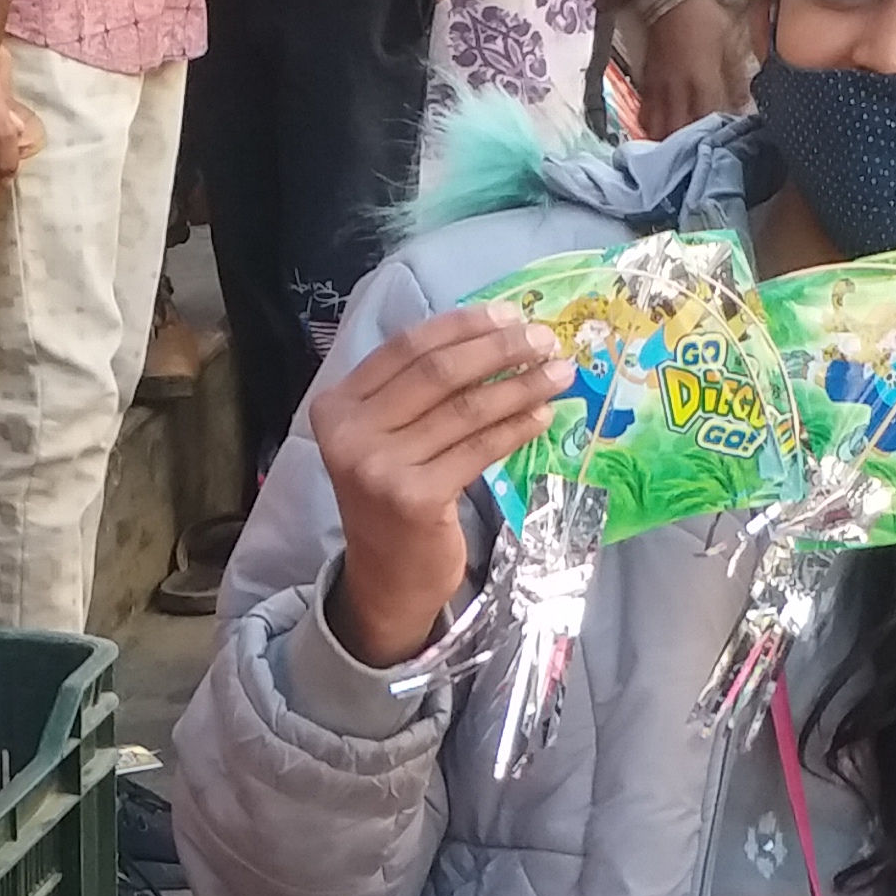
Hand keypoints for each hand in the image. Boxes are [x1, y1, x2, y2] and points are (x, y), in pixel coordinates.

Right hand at [317, 303, 564, 664]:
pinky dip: (516, 427)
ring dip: (519, 385)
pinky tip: (543, 415)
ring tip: (558, 373)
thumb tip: (496, 335)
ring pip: (464, 409)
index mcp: (337, 405)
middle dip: (499, 349)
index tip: (509, 315)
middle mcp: (349, 432)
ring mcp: (379, 467)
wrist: (387, 579)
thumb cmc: (396, 498)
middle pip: (437, 372)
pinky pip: (478, 449)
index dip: (462, 326)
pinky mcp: (414, 498)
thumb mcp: (389, 438)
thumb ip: (417, 392)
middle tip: (545, 339)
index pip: (405, 347)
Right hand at [636, 0, 751, 136]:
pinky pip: (645, 114)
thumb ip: (735, 77)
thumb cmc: (705, 19)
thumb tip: (742, 105)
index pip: (706, 121)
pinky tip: (660, 130)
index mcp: (702, 81)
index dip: (712, 139)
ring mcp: (659, 89)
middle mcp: (678, 90)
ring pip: (657, 128)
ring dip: (666, 141)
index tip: (721, 147)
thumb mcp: (730, 43)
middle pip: (677, 132)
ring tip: (676, 149)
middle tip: (696, 155)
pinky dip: (652, 127)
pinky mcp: (646, 82)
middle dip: (686, 148)